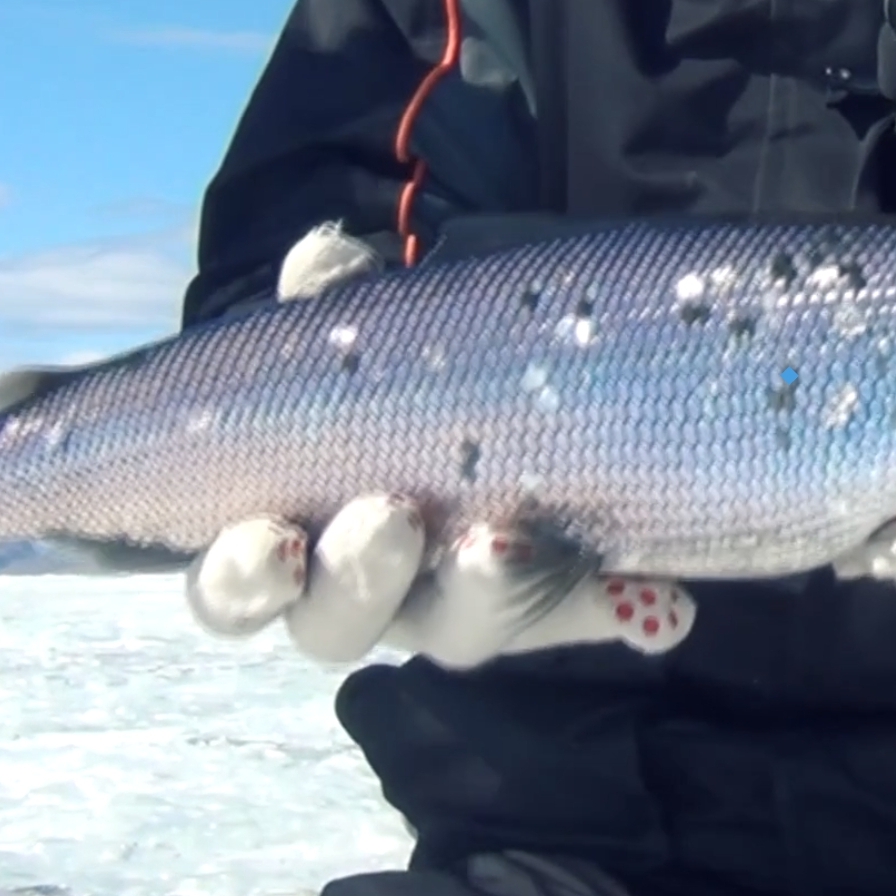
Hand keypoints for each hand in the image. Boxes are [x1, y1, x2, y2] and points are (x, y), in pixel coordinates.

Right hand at [182, 223, 695, 667]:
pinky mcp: (550, 601)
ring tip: (501, 539)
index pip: (235, 593)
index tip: (271, 536)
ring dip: (480, 594)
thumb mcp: (364, 329)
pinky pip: (579, 614)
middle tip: (389, 518)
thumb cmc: (394, 371)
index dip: (243, 579)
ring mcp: (460, 607)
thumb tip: (325, 263)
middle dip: (358, 581)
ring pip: (454, 633)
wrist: (507, 381)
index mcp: (288, 546)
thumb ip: (335, 302)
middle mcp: (367, 596)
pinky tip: (659, 603)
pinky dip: (608, 602)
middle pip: (336, 627)